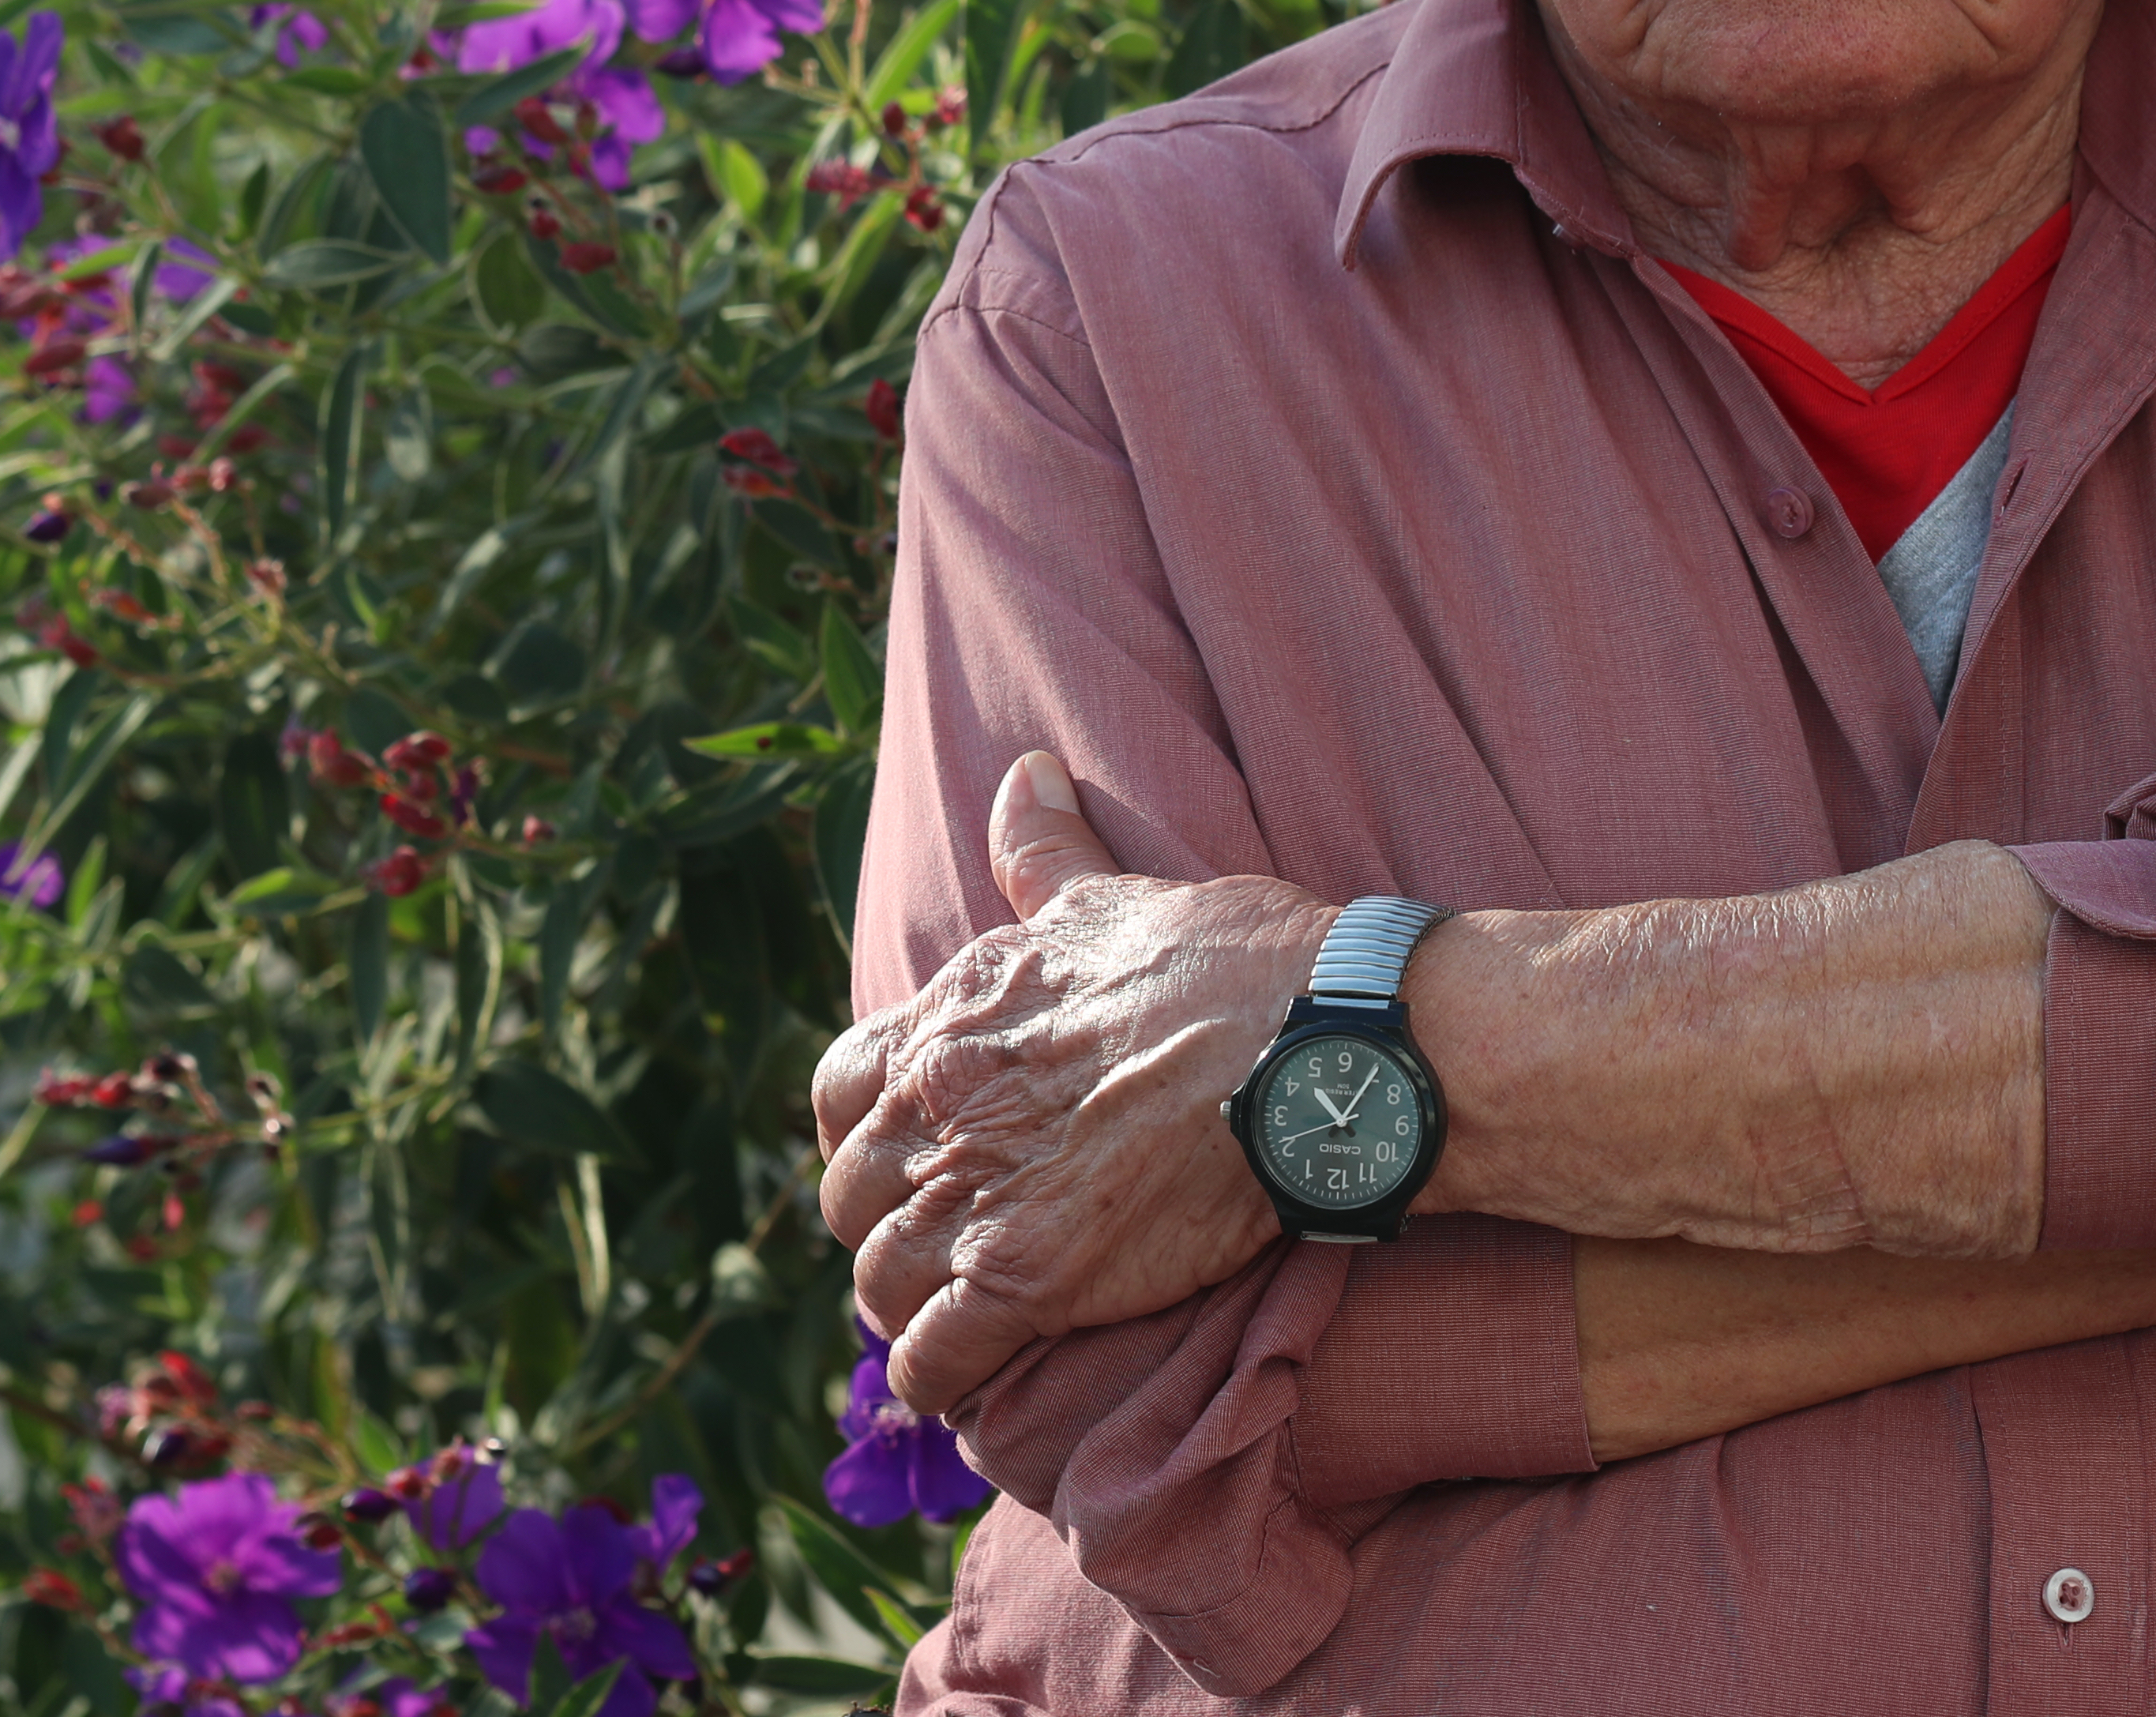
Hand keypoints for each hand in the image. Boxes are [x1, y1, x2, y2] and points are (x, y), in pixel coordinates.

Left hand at [814, 750, 1323, 1413]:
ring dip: (910, 1307)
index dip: (866, 1130)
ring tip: (957, 1320)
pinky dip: (941, 1380)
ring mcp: (975, 1193)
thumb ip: (1045, 851)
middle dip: (885, 1224)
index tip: (909, 1154)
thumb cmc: (1233, 961)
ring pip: (878, 1282)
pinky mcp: (1026, 1279)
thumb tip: (1022, 772)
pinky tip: (971, 1382)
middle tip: (942, 1247)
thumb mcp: (1112, 893)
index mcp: (949, 1016)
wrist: (1316, 1041)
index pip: (838, 1088)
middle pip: (847, 1194)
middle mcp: (939, 1102)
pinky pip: (931, 1361)